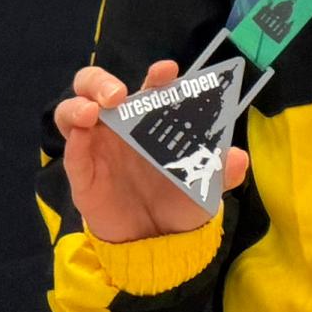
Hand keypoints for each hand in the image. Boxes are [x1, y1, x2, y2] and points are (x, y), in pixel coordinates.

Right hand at [53, 60, 248, 243]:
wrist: (158, 241)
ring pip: (72, 111)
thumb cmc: (181, 200)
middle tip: (116, 93)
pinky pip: (72, 153)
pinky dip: (74, 142)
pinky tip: (82, 136)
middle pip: (96, 87)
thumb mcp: (206, 185)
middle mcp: (121, 125)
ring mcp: (97, 147)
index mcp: (152, 119)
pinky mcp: (84, 173)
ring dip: (78, 104)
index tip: (166, 70)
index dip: (157, 76)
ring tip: (93, 111)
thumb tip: (239, 157)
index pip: (151, 87)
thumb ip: (222, 171)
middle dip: (101, 81)